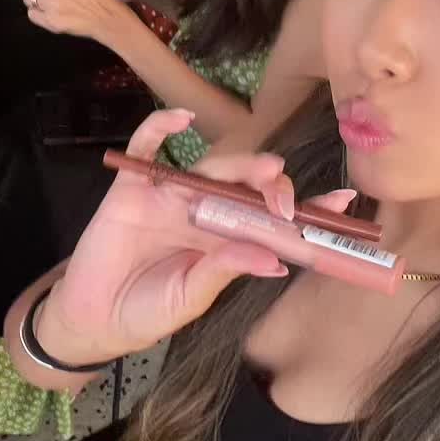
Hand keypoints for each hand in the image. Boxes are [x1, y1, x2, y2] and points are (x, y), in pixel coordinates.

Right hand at [36, 109, 354, 365]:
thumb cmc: (148, 312)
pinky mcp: (133, 188)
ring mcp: (171, 197)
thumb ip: (226, 270)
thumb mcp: (192, 298)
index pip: (276, 218)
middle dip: (274, 185)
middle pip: (247, 186)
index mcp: (228, 240)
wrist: (94, 319)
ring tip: (267, 171)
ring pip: (211, 167)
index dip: (310, 208)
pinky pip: (147, 148)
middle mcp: (206, 212)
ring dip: (240, 165)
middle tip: (287, 197)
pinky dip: (161, 128)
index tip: (345, 201)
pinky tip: (180, 120)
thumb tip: (275, 260)